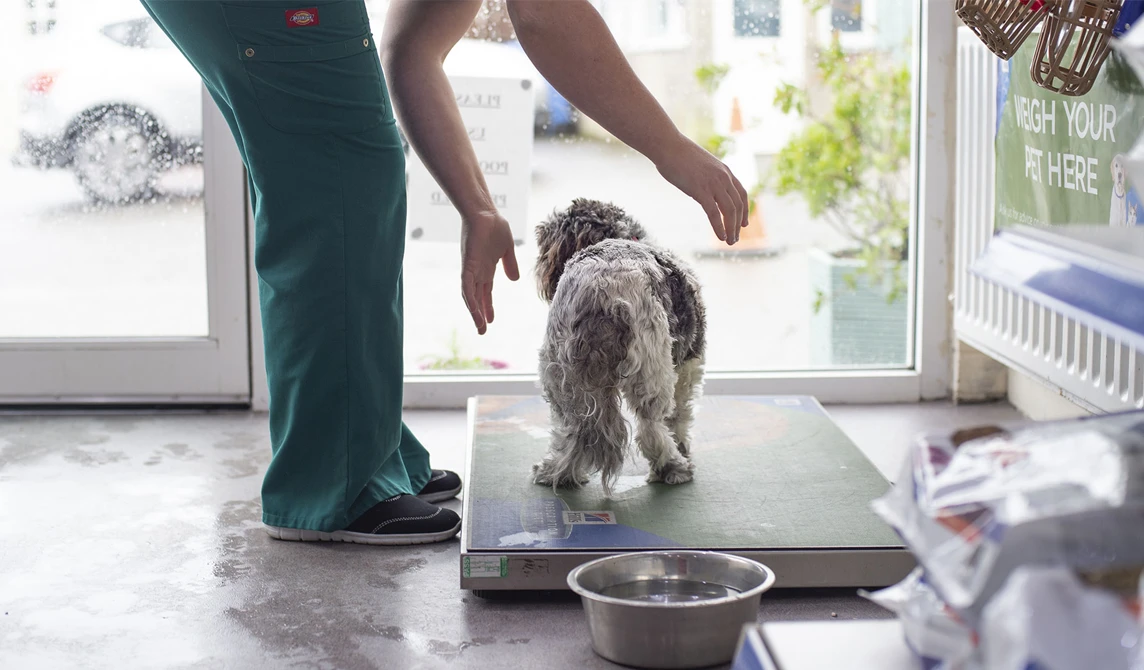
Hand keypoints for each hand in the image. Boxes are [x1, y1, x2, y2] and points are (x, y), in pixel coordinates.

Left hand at [460, 212, 520, 334]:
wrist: (485, 212)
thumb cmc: (495, 226)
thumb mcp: (507, 249)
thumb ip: (510, 264)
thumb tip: (514, 279)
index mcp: (486, 269)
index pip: (486, 292)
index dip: (488, 306)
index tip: (491, 320)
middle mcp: (477, 272)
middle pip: (477, 298)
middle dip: (480, 314)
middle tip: (482, 331)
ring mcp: (471, 269)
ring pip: (471, 296)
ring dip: (475, 312)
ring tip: (480, 328)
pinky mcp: (468, 265)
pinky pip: (467, 287)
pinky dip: (470, 300)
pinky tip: (474, 312)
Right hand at [653, 135, 749, 244]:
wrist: (667, 145)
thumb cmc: (678, 154)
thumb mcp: (700, 165)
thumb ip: (706, 177)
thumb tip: (702, 189)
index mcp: (724, 171)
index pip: (742, 194)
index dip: (745, 210)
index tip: (744, 223)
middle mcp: (723, 177)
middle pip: (738, 205)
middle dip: (738, 224)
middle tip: (735, 238)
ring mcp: (713, 183)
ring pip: (729, 211)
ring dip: (731, 229)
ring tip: (730, 241)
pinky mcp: (700, 190)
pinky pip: (714, 213)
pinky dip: (719, 227)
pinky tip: (721, 237)